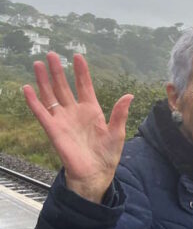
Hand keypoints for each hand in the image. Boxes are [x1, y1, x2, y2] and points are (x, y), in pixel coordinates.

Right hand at [23, 53, 132, 202]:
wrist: (95, 173)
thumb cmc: (108, 154)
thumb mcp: (117, 132)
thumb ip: (120, 113)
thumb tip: (129, 95)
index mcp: (92, 110)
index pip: (84, 86)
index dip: (81, 72)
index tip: (77, 56)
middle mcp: (75, 112)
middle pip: (64, 87)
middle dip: (58, 71)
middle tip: (51, 54)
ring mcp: (63, 120)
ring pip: (51, 96)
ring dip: (44, 80)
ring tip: (38, 64)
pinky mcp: (53, 130)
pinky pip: (41, 113)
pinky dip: (33, 101)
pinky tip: (27, 88)